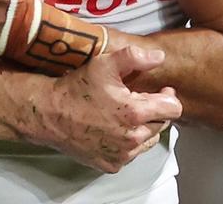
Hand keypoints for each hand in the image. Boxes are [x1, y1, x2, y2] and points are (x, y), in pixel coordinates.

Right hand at [31, 47, 180, 173]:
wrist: (49, 114)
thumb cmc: (76, 89)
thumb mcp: (104, 64)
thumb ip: (135, 57)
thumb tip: (159, 57)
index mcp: (135, 112)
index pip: (174, 109)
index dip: (168, 97)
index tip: (159, 92)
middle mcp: (132, 138)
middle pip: (161, 124)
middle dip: (153, 112)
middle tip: (136, 100)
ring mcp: (122, 155)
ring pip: (147, 140)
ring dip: (142, 128)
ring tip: (123, 115)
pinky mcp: (111, 165)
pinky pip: (130, 154)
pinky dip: (127, 142)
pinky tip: (112, 129)